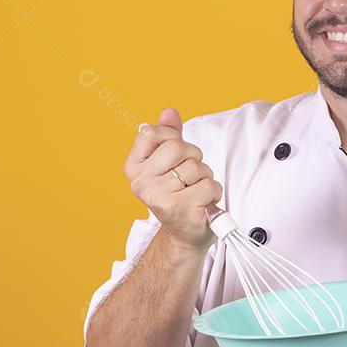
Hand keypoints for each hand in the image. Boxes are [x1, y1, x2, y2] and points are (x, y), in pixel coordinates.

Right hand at [126, 107, 222, 252]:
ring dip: (204, 177)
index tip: (175, 154)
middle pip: (177, 147)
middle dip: (193, 158)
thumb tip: (169, 112)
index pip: (151, 133)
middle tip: (189, 176)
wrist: (185, 233)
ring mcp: (158, 197)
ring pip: (196, 167)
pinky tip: (202, 203)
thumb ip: (168, 135)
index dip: (171, 136)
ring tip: (195, 191)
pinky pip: (209, 185)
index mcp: (133, 168)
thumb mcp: (170, 162)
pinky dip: (213, 193)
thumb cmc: (178, 195)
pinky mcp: (179, 209)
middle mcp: (141, 183)